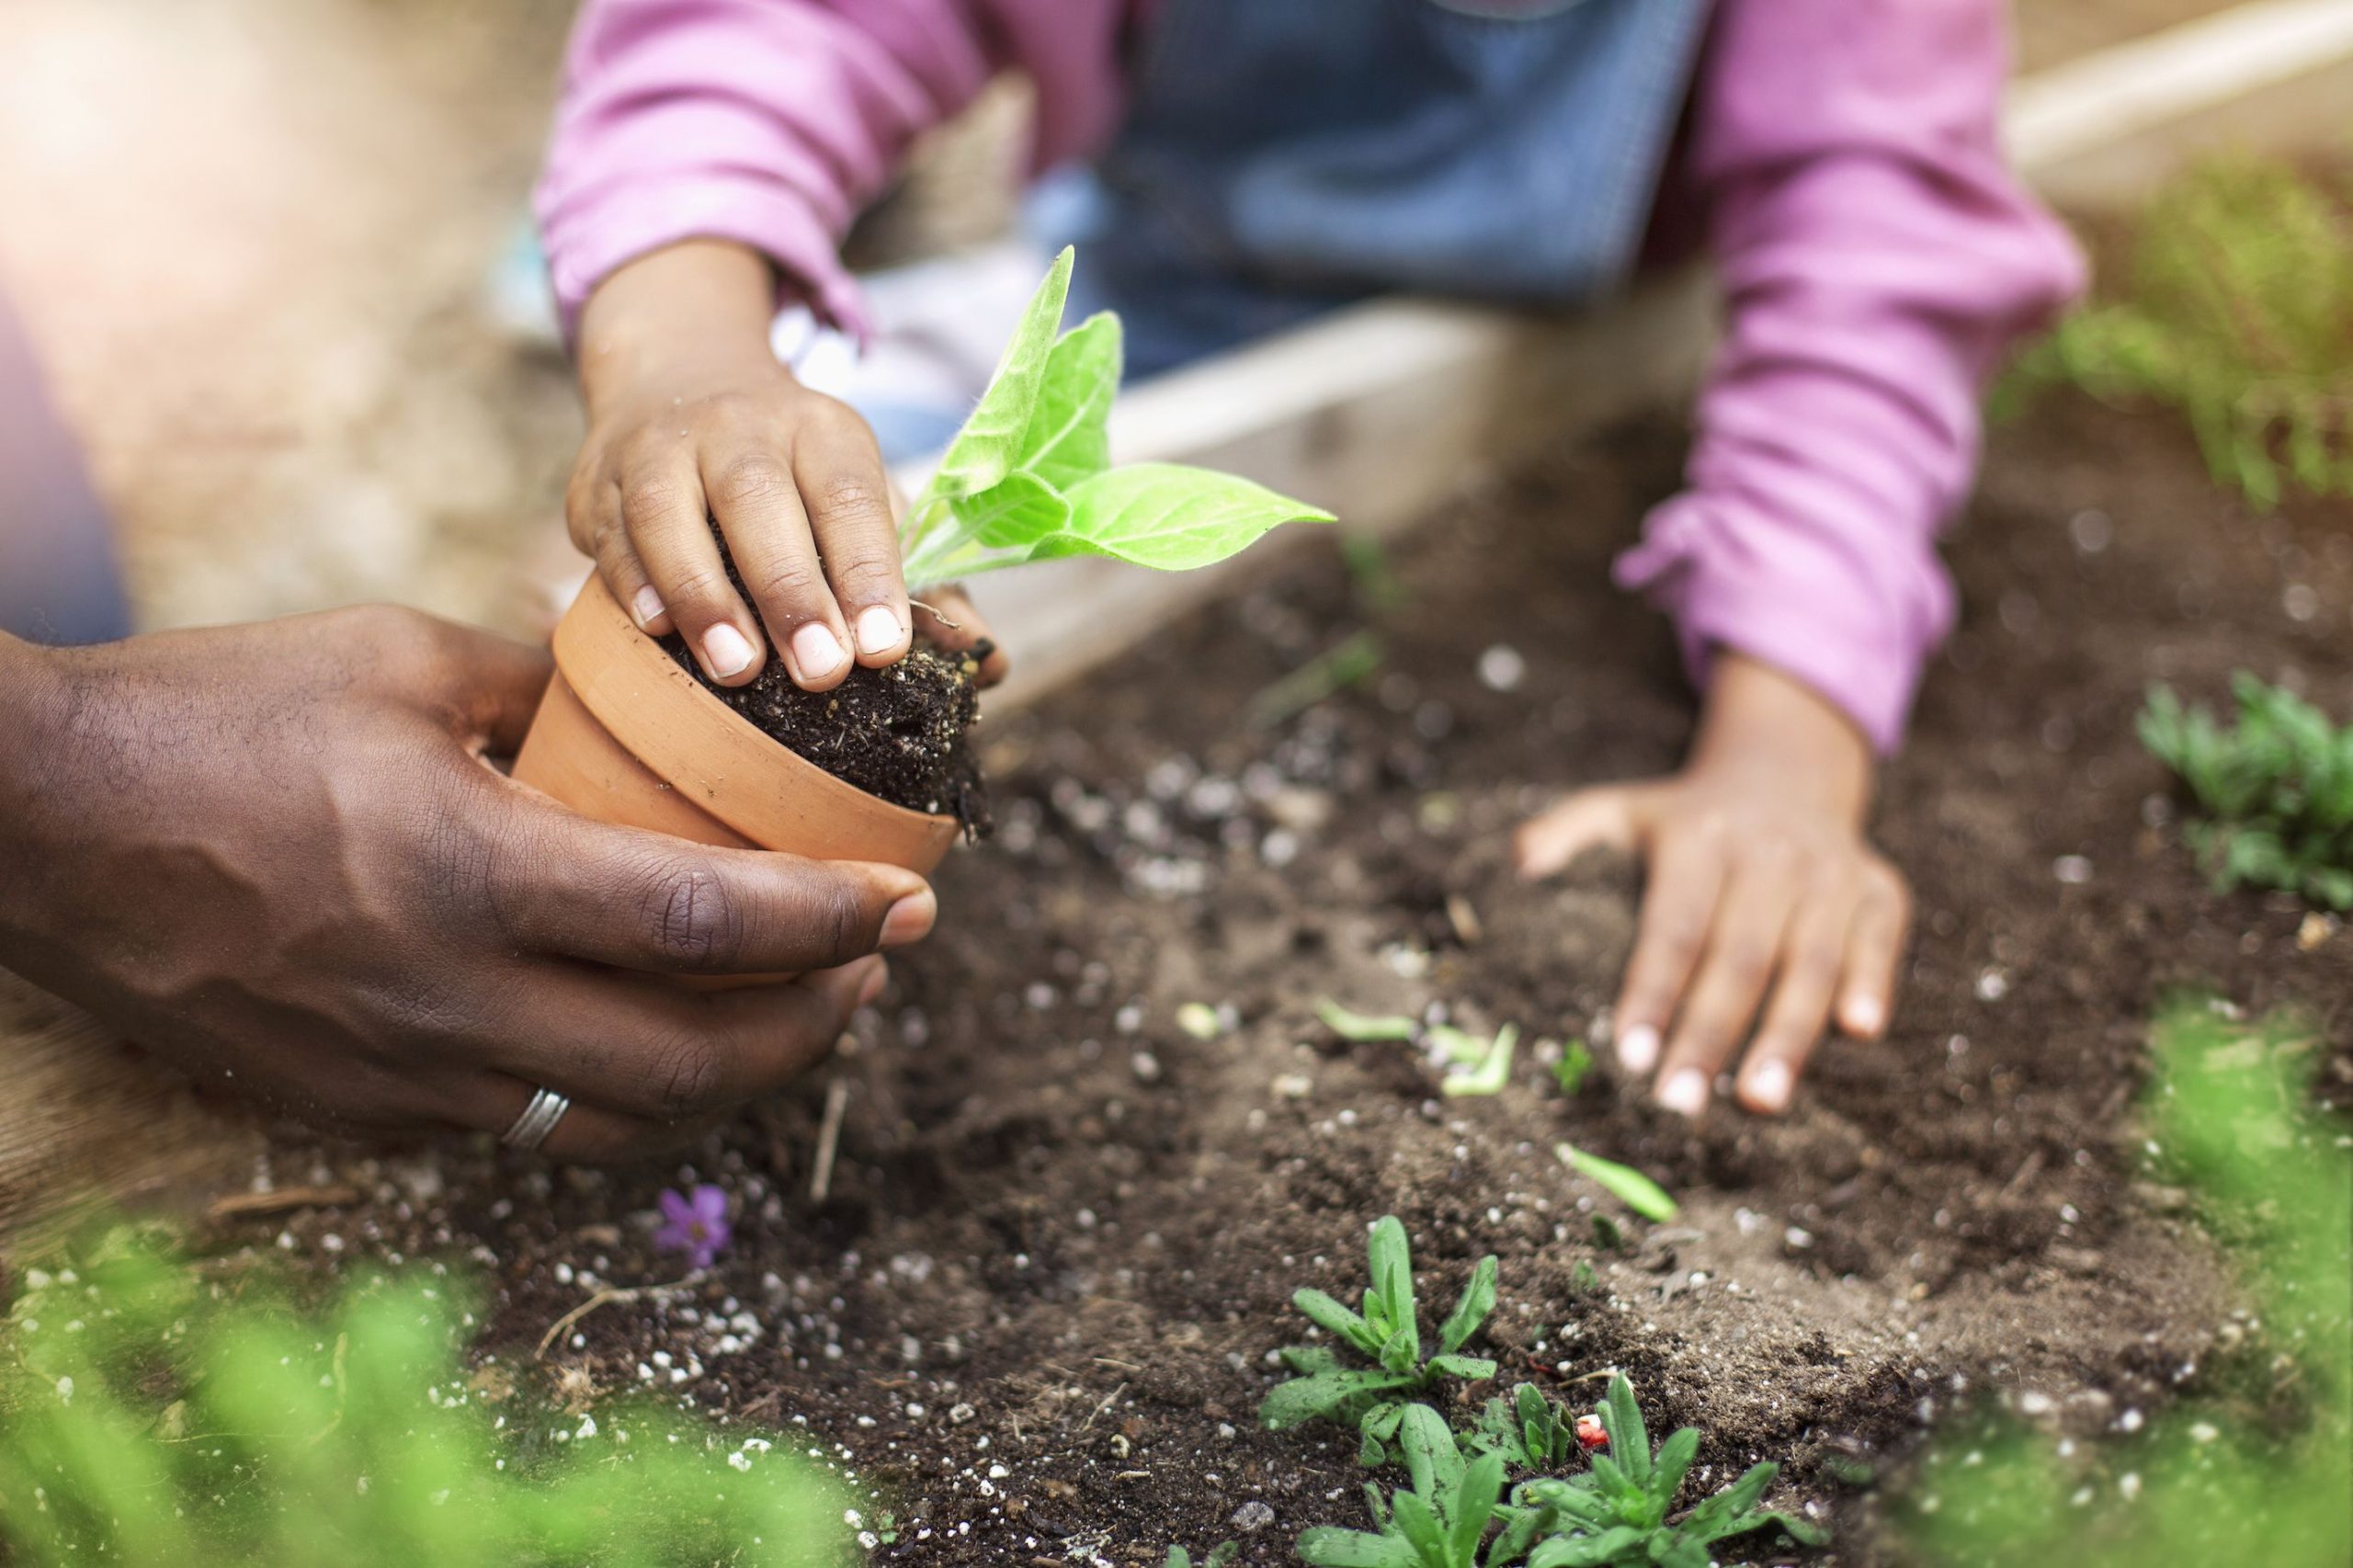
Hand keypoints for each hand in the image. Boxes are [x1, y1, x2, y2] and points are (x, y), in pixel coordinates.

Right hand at [0, 609, 939, 1159]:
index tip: (912, 897)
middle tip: (877, 962)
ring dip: (736, 1076)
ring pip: (624, 1119)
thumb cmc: (211, 716)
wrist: (31, 827)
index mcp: (472, 874)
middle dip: (818, 1022)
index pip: (708, 927)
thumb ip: (541, 684)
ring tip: (796, 1006)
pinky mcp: (363, 1112)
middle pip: (694, 1063)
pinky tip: (656, 1034)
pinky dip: (626, 1091)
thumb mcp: (394, 657)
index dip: (834, 921)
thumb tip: (649, 691)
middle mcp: (451, 1001)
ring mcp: (405, 1076)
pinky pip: (535, 1127)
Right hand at [570, 239, 913, 690]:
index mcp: (821, 429)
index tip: (888, 647)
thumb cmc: (792, 474)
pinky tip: (658, 631)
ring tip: (737, 668)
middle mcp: (738, 425)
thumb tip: (989, 664)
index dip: (870, 572)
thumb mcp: (861, 499)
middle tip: (822, 672)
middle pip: (759, 500)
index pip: (850, 495)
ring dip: (704, 594)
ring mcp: (659, 446)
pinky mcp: (597, 480)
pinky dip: (632, 581)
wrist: (677, 376)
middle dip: (792, 590)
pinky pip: (609, 531)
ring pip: (671, 512)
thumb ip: (920, 581)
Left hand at [1514, 655, 1910, 1117]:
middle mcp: (1768, 854)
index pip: (1673, 928)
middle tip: (1680, 1103)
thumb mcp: (1622, 809)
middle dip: (1709, 1036)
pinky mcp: (1879, 888)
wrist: (1787, 772)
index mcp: (1699, 841)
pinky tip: (1857, 1032)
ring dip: (1787, 1035)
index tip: (1629, 1056)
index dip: (1652, 993)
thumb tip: (1518, 865)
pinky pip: (1878, 939)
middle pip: (1738, 957)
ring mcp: (1829, 870)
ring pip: (1808, 961)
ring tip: (1759, 1101)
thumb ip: (1566, 832)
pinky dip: (1871, 981)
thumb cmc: (1688, 819)